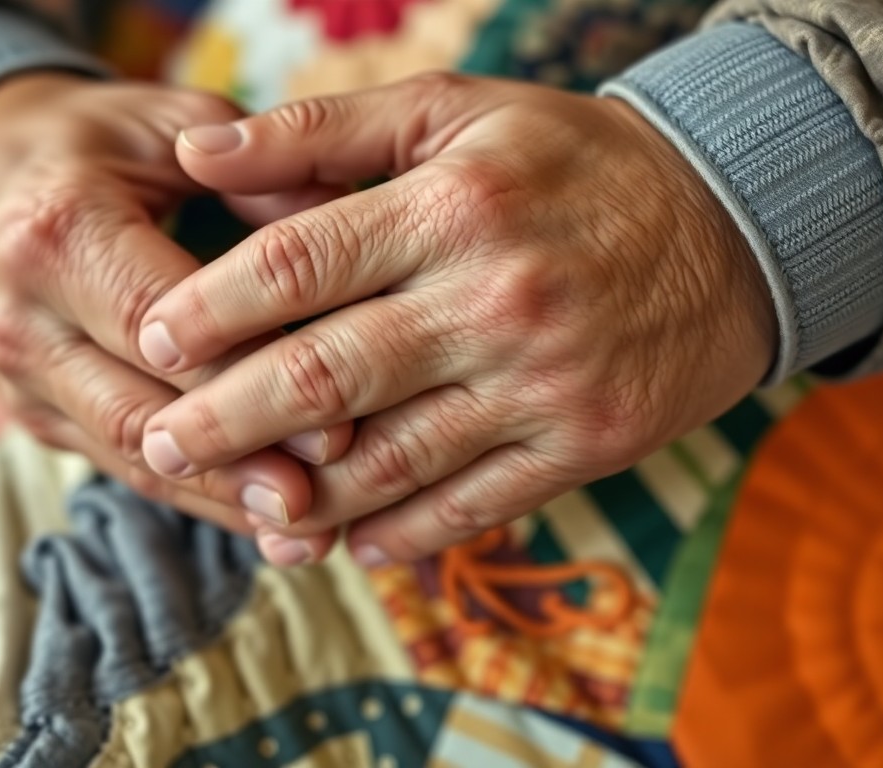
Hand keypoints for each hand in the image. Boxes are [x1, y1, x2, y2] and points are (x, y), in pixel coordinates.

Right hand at [0, 73, 352, 529]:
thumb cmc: (91, 146)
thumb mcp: (168, 123)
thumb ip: (259, 171)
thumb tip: (350, 224)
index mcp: (58, 231)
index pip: (156, 324)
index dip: (243, 379)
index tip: (332, 422)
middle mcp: (26, 319)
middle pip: (139, 411)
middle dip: (238, 463)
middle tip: (329, 498)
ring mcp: (24, 380)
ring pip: (131, 458)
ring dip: (224, 502)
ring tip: (313, 535)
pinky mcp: (40, 418)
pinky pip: (125, 471)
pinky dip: (200, 501)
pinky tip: (272, 530)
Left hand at [138, 74, 777, 563]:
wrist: (730, 228)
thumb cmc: (571, 165)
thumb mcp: (456, 114)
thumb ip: (322, 131)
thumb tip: (198, 155)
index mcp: (455, 205)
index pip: (298, 263)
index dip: (210, 309)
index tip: (151, 341)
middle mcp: (495, 299)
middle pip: (326, 375)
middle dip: (225, 419)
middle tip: (161, 445)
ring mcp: (542, 384)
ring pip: (391, 461)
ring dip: (302, 497)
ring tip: (239, 508)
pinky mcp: (582, 445)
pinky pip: (471, 506)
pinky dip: (401, 533)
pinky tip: (348, 542)